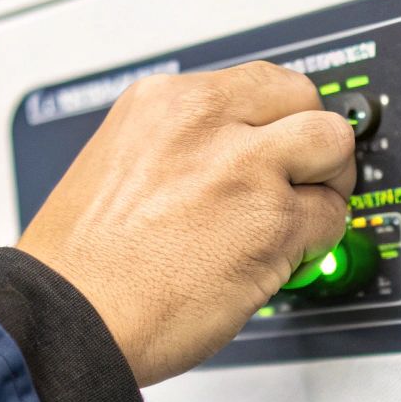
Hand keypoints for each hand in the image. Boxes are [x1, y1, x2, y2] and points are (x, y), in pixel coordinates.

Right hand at [19, 62, 356, 386]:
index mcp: (163, 102)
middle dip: (310, 140)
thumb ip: (179, 146)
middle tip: (301, 180)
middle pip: (304, 98)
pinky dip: (319, 240)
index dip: (277, 118)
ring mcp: (244, 167)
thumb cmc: (80, 265)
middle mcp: (206, 122)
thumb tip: (227, 154)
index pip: (257, 82)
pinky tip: (284, 259)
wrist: (68, 319)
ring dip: (326, 183)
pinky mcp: (273, 222)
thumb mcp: (116, 163)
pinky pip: (331, 216)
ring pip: (333, 144)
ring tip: (301, 219)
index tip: (278, 144)